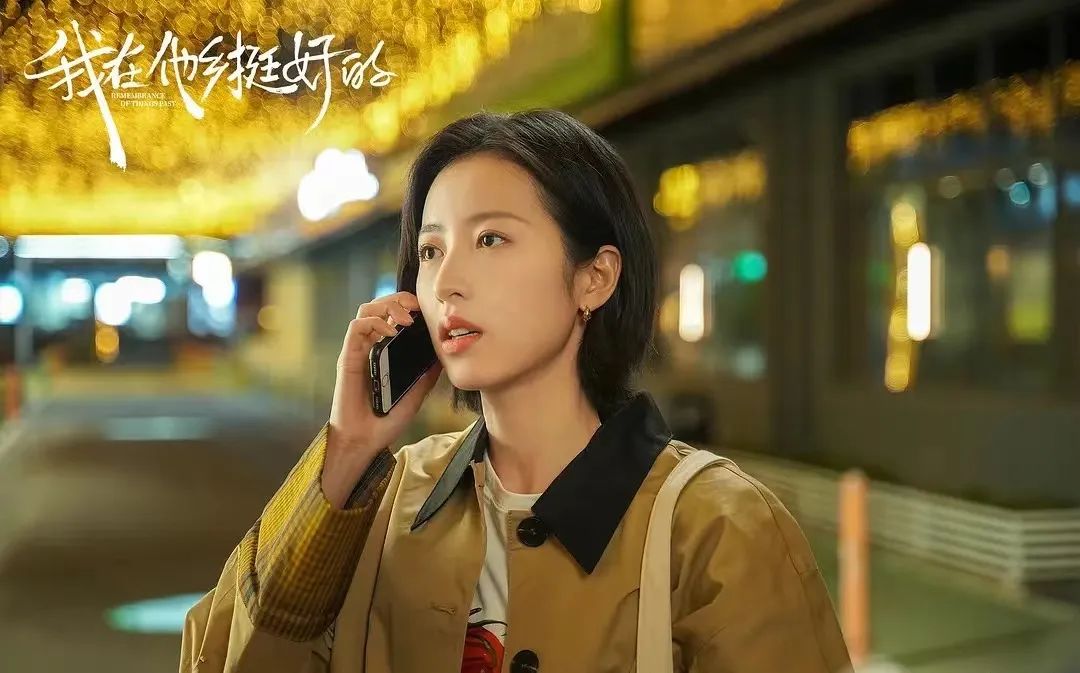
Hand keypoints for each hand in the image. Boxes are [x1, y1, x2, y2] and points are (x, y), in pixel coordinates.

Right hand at [322, 291, 442, 506]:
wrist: (366, 440)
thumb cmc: (387, 419)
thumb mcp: (416, 393)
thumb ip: (426, 375)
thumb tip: (443, 357)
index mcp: (384, 351)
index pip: (391, 316)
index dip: (405, 305)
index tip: (423, 309)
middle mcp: (369, 346)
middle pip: (378, 306)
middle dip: (398, 299)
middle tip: (415, 308)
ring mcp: (357, 351)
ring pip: (365, 310)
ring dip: (386, 307)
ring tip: (405, 319)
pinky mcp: (347, 358)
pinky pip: (356, 328)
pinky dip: (374, 323)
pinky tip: (390, 333)